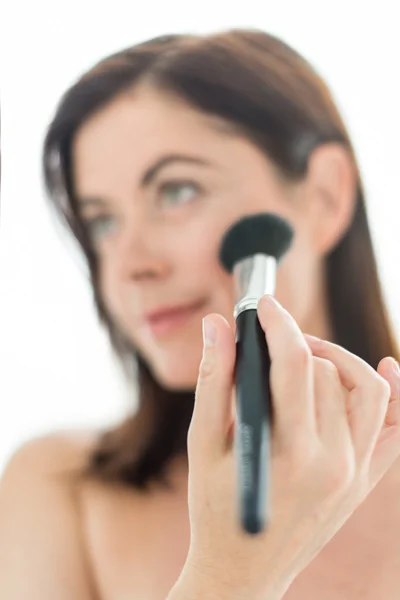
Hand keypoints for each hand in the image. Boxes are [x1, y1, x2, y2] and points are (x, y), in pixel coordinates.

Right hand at [179, 295, 399, 599]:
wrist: (242, 572)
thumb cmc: (213, 508)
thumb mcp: (203, 443)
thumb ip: (214, 379)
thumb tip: (217, 325)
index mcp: (289, 454)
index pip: (293, 366)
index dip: (278, 325)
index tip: (264, 304)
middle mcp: (332, 462)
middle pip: (324, 372)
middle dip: (294, 344)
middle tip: (268, 342)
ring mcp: (354, 473)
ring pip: (365, 389)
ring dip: (336, 361)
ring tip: (306, 357)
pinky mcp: (363, 481)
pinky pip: (394, 427)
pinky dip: (392, 392)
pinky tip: (384, 367)